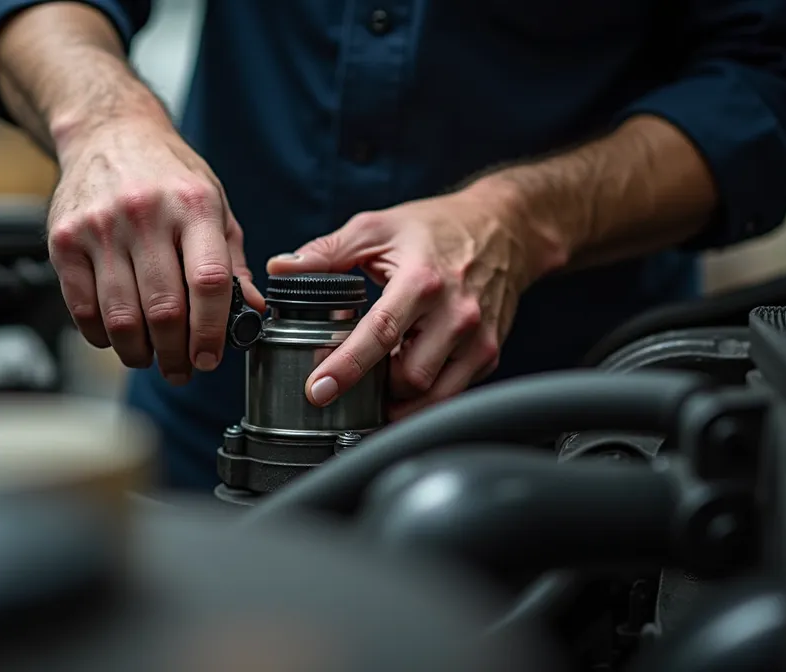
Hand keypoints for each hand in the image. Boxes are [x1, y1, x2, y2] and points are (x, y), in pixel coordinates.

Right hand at [46, 116, 263, 382]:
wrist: (109, 133)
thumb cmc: (168, 174)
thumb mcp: (215, 206)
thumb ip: (232, 262)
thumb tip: (252, 312)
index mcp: (193, 205)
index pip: (209, 282)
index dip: (211, 331)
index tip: (210, 357)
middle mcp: (145, 214)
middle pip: (164, 309)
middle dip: (176, 354)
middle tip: (181, 369)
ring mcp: (100, 227)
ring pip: (121, 317)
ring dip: (139, 352)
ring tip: (151, 357)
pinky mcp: (63, 240)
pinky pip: (82, 309)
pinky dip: (103, 336)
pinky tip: (119, 336)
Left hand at [267, 180, 563, 419]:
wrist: (505, 229)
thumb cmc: (437, 227)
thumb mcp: (377, 228)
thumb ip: (326, 251)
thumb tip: (280, 268)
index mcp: (422, 280)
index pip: (379, 334)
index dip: (346, 367)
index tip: (317, 391)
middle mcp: (456, 313)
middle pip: (409, 377)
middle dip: (374, 386)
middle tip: (349, 378)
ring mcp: (478, 338)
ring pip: (433, 395)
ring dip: (400, 398)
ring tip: (379, 381)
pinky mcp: (489, 353)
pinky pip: (452, 392)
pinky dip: (424, 394)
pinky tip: (408, 374)